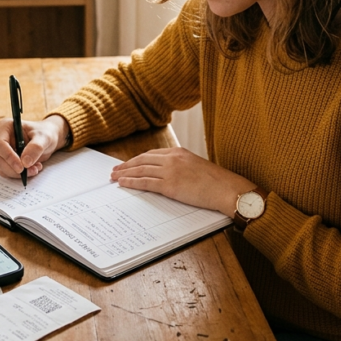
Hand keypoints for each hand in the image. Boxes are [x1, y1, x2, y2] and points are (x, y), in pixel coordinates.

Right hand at [0, 115, 69, 181]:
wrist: (45, 139)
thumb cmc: (43, 133)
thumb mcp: (44, 137)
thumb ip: (35, 148)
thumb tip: (25, 162)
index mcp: (4, 126)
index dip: (9, 157)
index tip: (21, 167)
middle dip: (14, 169)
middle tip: (32, 171)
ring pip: (1, 168)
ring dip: (18, 173)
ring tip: (35, 168)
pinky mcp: (3, 161)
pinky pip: (6, 172)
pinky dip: (18, 174)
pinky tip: (31, 169)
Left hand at [110, 147, 256, 216]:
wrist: (226, 189)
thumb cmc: (216, 182)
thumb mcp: (196, 167)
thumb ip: (181, 167)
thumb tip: (169, 175)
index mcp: (179, 152)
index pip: (151, 154)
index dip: (137, 159)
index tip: (127, 163)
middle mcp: (172, 158)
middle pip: (142, 160)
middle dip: (126, 165)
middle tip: (114, 170)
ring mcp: (170, 171)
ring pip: (141, 170)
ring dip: (125, 173)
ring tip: (114, 177)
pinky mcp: (170, 185)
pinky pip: (146, 182)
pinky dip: (132, 182)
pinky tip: (123, 183)